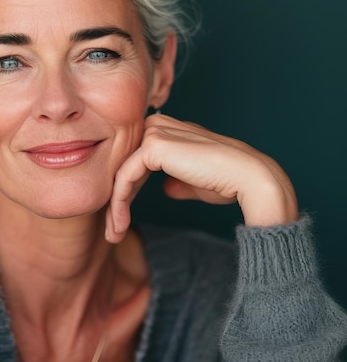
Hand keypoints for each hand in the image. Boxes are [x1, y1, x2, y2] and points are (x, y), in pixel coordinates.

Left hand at [105, 114, 298, 242]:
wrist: (248, 178)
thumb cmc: (229, 182)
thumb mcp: (197, 184)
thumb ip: (179, 181)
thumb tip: (166, 187)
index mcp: (173, 132)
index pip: (138, 159)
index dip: (130, 188)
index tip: (125, 218)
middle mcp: (162, 127)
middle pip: (125, 165)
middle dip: (117, 198)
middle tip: (114, 231)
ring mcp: (157, 133)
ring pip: (121, 171)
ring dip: (114, 205)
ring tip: (114, 233)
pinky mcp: (155, 146)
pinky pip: (125, 177)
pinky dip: (119, 202)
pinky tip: (120, 224)